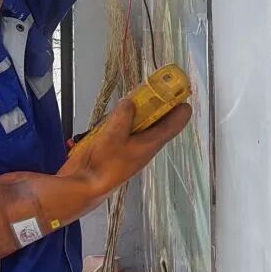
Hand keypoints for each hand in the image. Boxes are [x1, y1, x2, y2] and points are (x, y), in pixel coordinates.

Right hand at [60, 94, 191, 189]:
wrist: (85, 184)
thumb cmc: (105, 164)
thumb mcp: (114, 135)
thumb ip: (122, 116)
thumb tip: (128, 102)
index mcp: (150, 144)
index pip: (172, 127)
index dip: (180, 113)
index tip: (185, 98)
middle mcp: (143, 144)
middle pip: (156, 122)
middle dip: (157, 104)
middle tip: (157, 87)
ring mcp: (129, 145)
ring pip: (139, 124)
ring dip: (137, 110)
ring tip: (135, 95)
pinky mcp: (115, 146)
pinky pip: (122, 128)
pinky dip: (120, 118)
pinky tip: (113, 112)